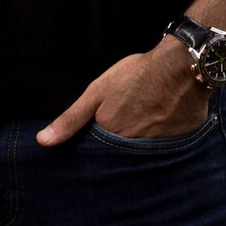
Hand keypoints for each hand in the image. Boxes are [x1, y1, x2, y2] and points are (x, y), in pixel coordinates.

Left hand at [38, 39, 207, 146]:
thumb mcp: (98, 91)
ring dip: (141, 148)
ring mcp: (158, 150)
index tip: (101, 136)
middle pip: (120, 158)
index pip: (98, 155)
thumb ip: (71, 119)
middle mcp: (133, 150)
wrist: (182, 66)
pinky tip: (164, 129)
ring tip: (144, 128)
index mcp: (111, 138)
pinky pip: (166, 152)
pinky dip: (163, 145)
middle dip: (119, 150)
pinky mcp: (179, 145)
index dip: (97, 147)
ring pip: (143, 157)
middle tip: (125, 127)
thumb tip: (42, 141)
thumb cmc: (137, 75)